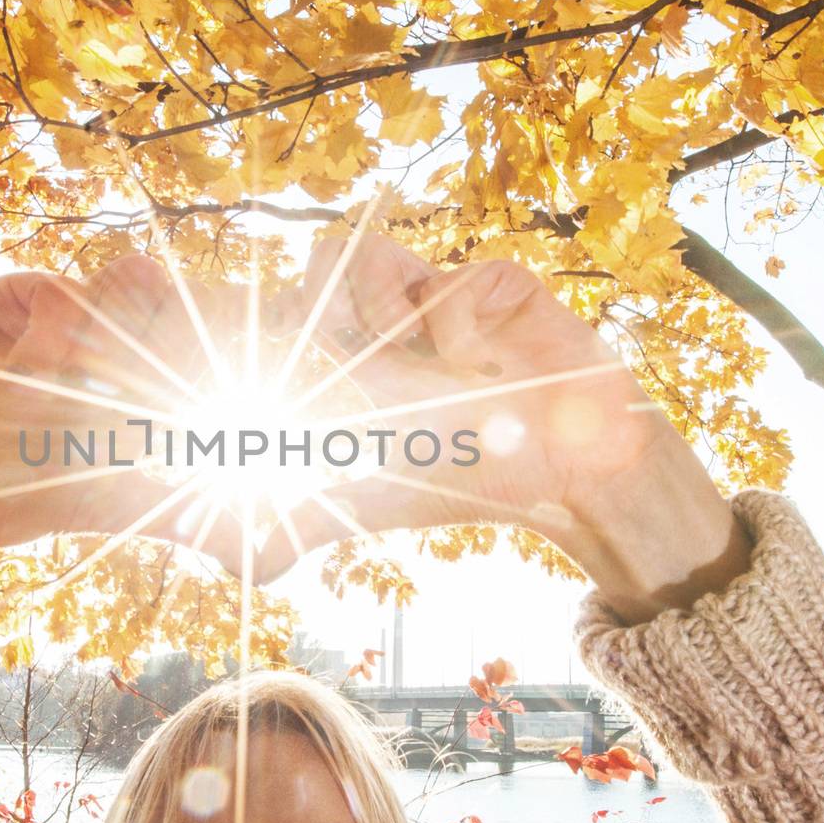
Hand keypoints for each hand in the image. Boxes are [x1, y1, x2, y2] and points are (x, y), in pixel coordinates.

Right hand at [0, 256, 247, 662]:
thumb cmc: (37, 498)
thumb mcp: (136, 505)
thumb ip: (212, 530)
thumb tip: (280, 562)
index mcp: (158, 372)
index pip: (216, 330)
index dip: (242, 328)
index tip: (260, 346)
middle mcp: (120, 336)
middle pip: (180, 297)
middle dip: (177, 336)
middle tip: (147, 392)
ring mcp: (70, 313)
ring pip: (128, 281)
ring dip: (116, 333)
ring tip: (87, 388)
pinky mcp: (16, 299)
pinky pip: (57, 290)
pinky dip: (50, 334)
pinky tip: (27, 377)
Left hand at [259, 236, 750, 621]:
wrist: (571, 476)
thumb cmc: (483, 480)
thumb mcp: (380, 498)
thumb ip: (312, 522)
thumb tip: (251, 566)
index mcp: (363, 356)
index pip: (301, 302)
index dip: (288, 314)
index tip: (303, 356)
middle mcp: (400, 318)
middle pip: (327, 259)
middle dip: (330, 305)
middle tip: (365, 355)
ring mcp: (447, 295)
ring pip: (376, 256)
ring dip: (387, 315)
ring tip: (423, 363)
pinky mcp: (496, 284)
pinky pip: (451, 281)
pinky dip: (457, 333)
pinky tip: (485, 369)